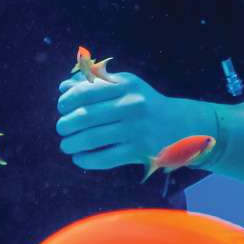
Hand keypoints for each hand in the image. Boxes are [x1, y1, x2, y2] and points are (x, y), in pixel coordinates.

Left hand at [55, 71, 214, 171]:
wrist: (181, 125)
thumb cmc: (144, 103)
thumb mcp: (125, 86)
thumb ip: (94, 83)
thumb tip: (63, 88)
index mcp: (125, 85)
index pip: (85, 91)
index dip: (67, 100)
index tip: (62, 107)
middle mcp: (131, 105)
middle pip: (85, 117)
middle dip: (65, 124)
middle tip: (62, 128)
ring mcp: (136, 130)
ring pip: (91, 139)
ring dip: (71, 143)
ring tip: (66, 145)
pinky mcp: (139, 152)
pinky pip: (103, 158)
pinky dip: (86, 159)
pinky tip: (79, 157)